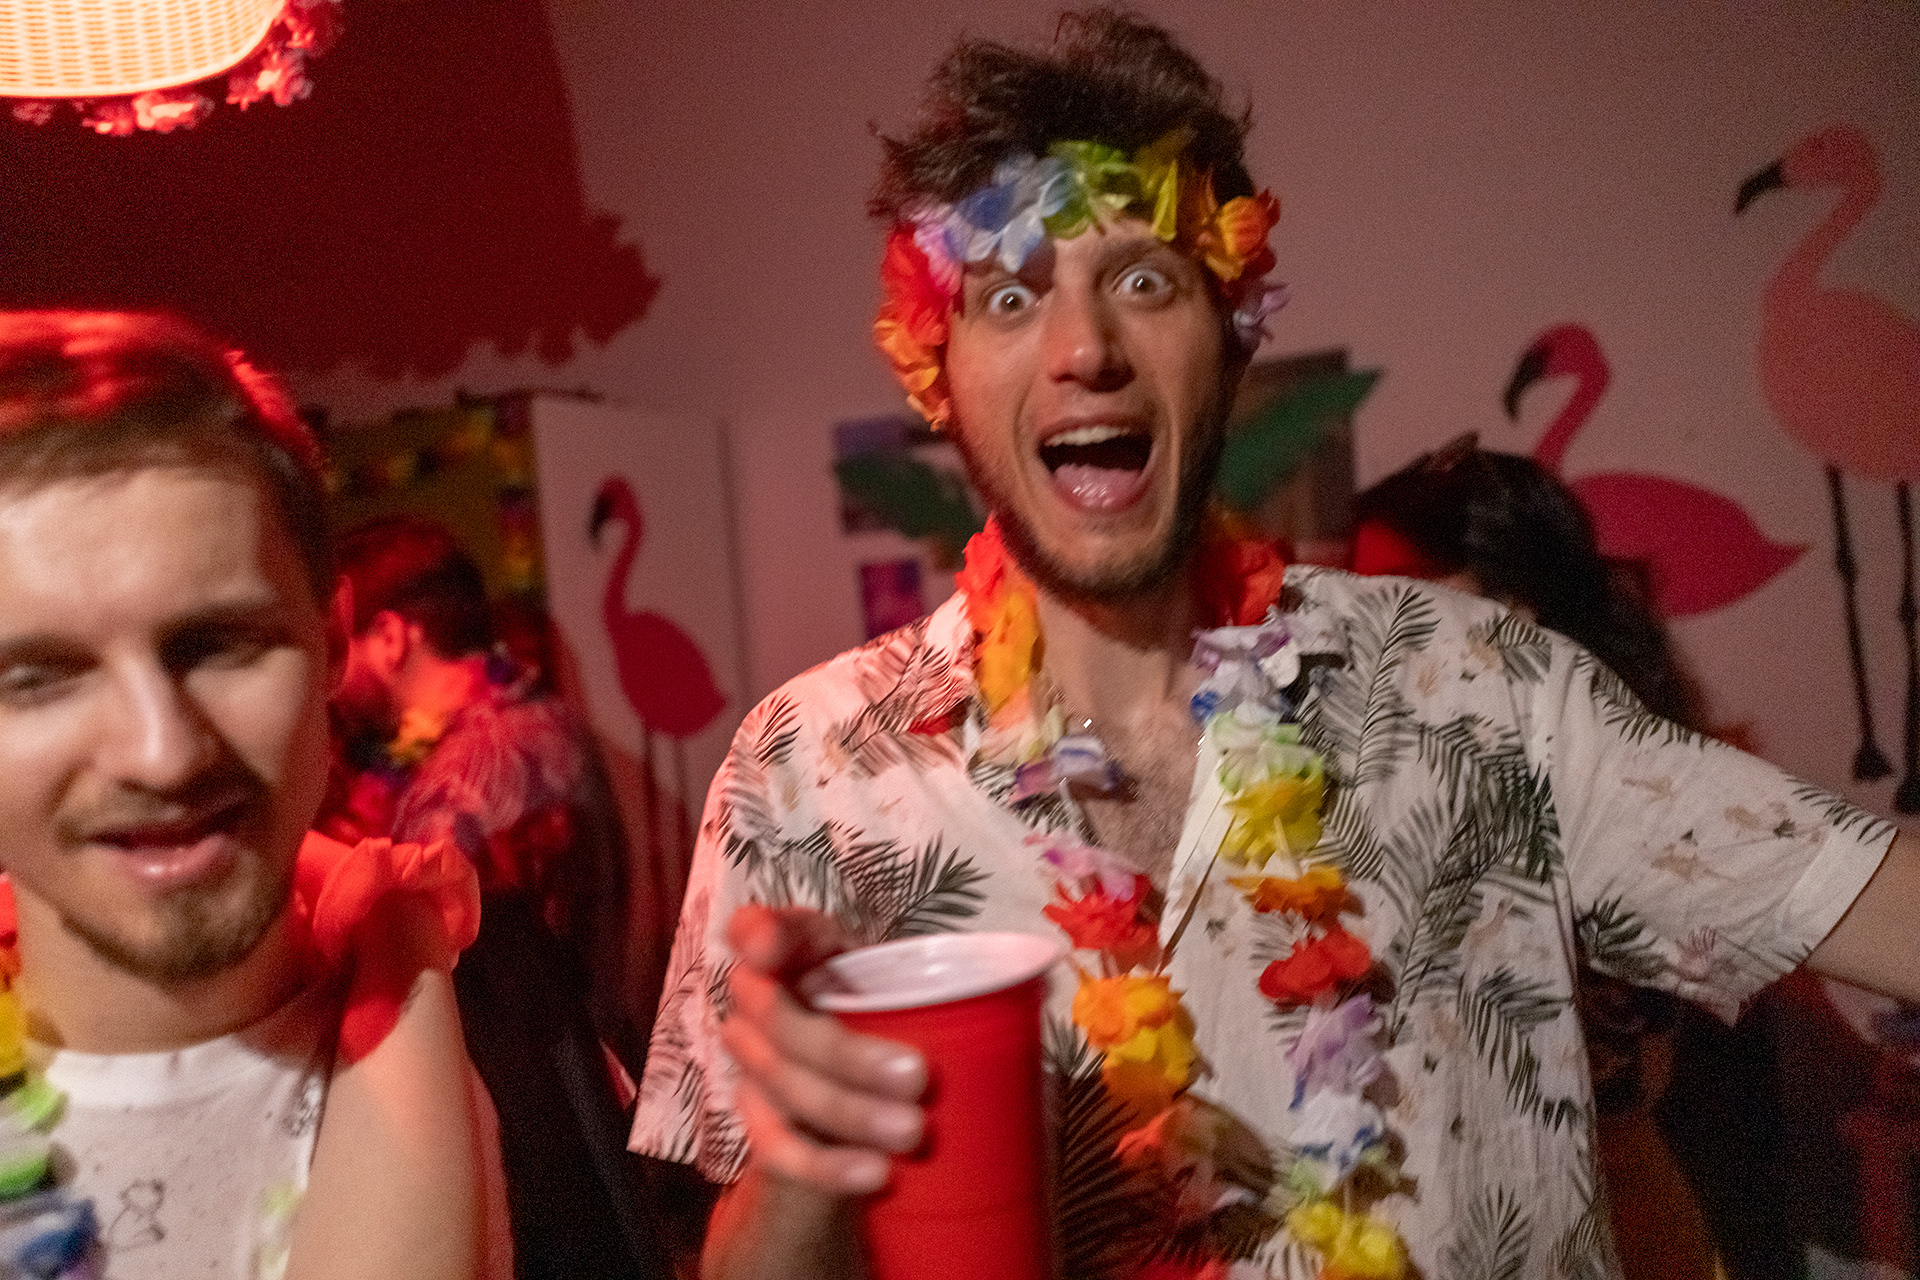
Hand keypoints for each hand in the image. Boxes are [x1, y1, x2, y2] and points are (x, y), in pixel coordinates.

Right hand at [720, 905, 926, 1195]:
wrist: (857, 1077)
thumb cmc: (889, 1008)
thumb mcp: (906, 976)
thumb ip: (946, 972)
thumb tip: (1036, 978)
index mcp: (796, 950)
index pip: (755, 929)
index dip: (759, 935)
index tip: (774, 948)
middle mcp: (758, 1002)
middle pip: (777, 1020)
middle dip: (845, 1052)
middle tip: (918, 1076)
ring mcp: (753, 1062)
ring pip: (784, 1085)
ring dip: (849, 1112)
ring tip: (913, 1132)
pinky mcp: (759, 1120)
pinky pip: (779, 1149)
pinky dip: (827, 1166)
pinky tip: (875, 1173)